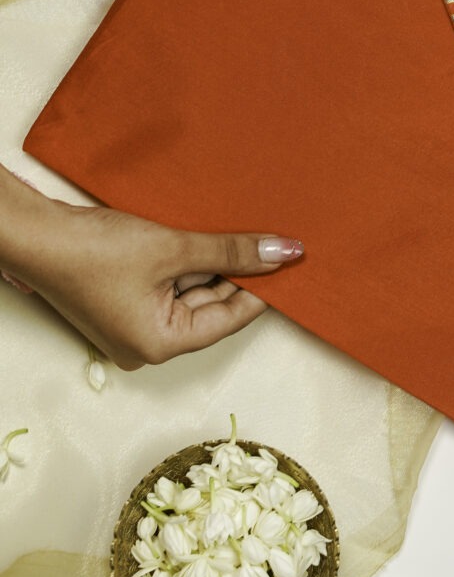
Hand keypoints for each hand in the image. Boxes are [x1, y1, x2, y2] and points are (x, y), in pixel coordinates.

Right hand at [2, 169, 302, 368]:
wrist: (39, 234)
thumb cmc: (95, 252)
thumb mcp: (174, 248)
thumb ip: (232, 251)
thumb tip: (283, 253)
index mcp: (160, 344)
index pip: (230, 318)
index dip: (264, 288)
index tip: (292, 264)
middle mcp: (148, 342)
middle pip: (212, 305)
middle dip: (240, 273)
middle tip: (274, 241)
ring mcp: (135, 322)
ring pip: (193, 291)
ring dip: (215, 263)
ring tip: (244, 232)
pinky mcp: (126, 299)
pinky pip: (172, 283)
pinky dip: (191, 261)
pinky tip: (210, 234)